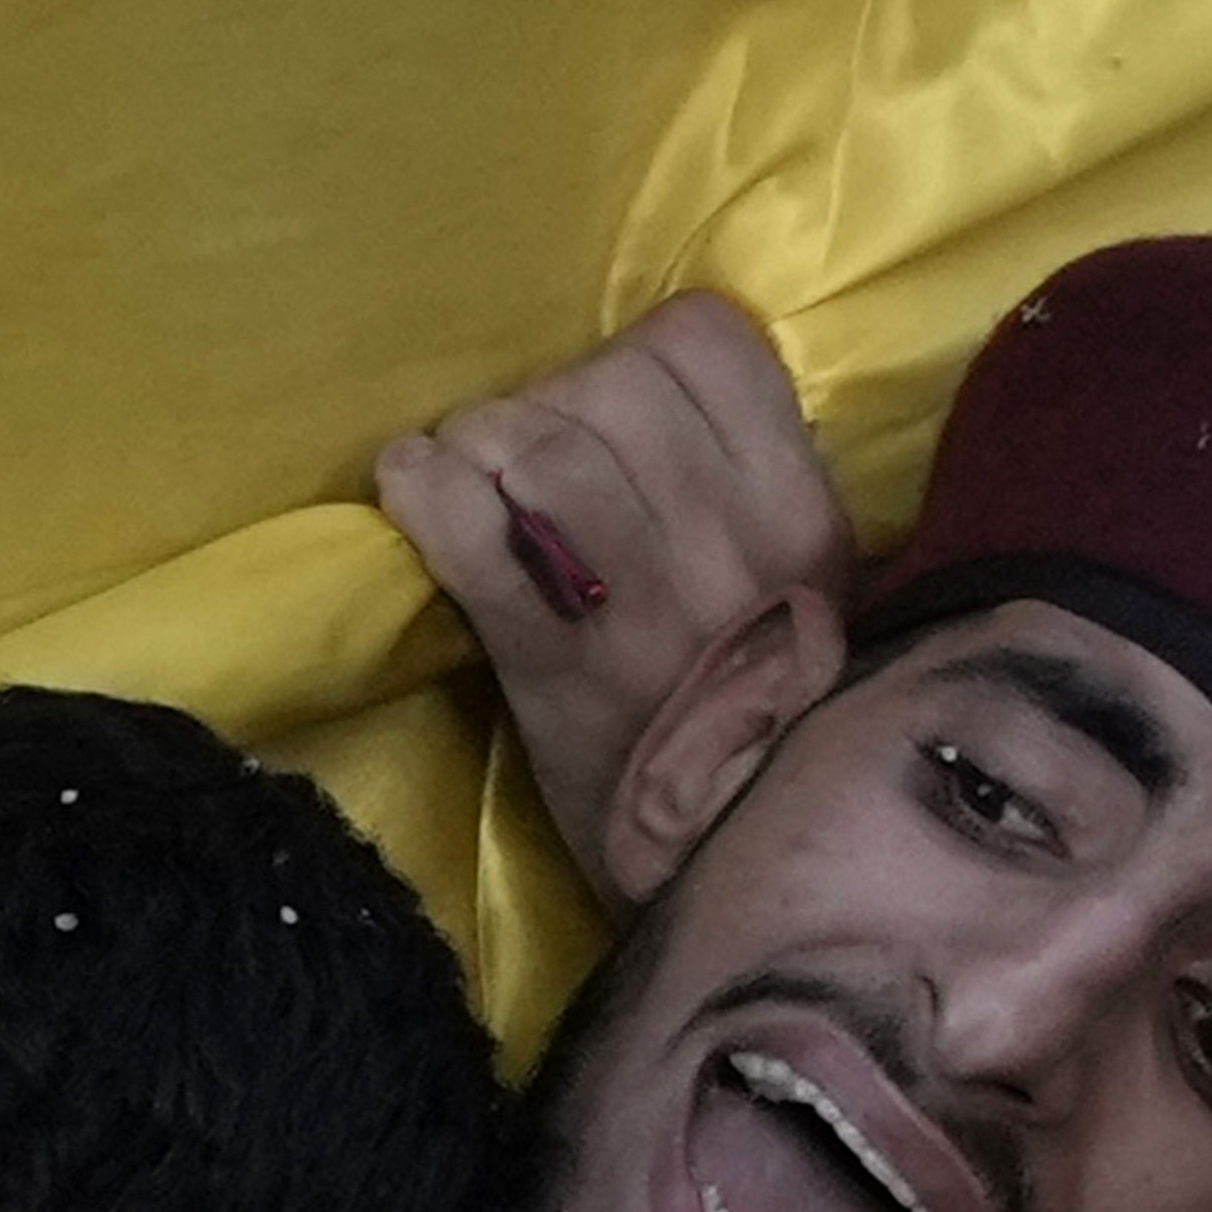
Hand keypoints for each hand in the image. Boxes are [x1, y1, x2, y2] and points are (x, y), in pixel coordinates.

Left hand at [370, 292, 845, 905]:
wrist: (729, 869)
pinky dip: (423, 493)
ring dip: (476, 449)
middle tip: (516, 468)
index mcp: (800, 517)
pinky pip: (467, 531)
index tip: (605, 412)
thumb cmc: (755, 728)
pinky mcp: (551, 663)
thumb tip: (634, 395)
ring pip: (531, 441)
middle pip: (601, 383)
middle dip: (537, 407)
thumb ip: (741, 494)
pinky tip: (410, 491)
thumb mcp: (794, 599)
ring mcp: (643, 603)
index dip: (633, 360)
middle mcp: (732, 543)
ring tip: (469, 490)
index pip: (704, 342)